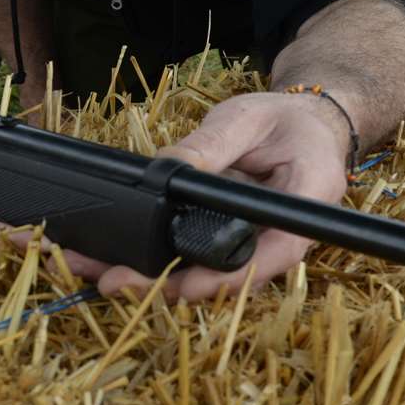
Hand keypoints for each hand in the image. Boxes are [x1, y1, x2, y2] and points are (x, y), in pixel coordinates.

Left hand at [64, 92, 350, 301]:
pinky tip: (110, 259)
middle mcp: (281, 239)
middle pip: (231, 278)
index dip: (228, 277)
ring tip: (98, 273)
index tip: (185, 286)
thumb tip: (166, 168)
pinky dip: (156, 261)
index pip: (272, 255)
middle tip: (116, 282)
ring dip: (154, 278)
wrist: (305, 126)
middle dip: (171, 286)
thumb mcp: (248, 118)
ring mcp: (255, 247)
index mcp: (305, 208)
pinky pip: (197, 259)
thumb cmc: (286, 119)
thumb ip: (212, 143)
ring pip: (208, 276)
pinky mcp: (231, 242)